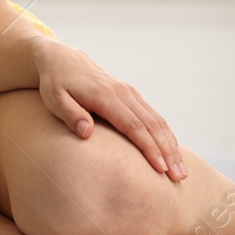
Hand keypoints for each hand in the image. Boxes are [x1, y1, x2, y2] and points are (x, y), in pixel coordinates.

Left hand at [31, 38, 188, 180]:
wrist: (63, 59)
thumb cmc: (56, 83)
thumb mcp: (54, 99)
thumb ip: (70, 115)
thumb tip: (86, 133)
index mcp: (105, 96)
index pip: (133, 126)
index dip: (148, 148)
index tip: (159, 168)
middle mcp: (123, 93)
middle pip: (151, 125)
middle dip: (167, 151)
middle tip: (178, 176)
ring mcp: (129, 93)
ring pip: (157, 120)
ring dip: (171, 145)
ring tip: (180, 169)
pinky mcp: (131, 95)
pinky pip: (153, 115)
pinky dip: (165, 134)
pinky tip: (171, 150)